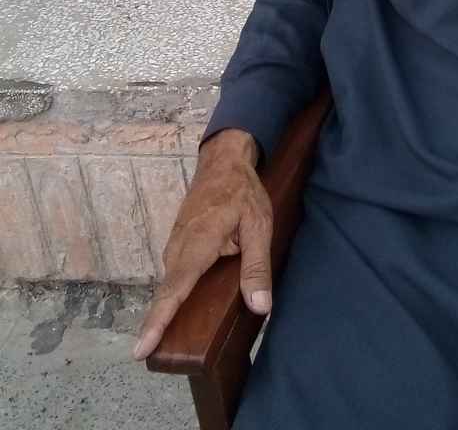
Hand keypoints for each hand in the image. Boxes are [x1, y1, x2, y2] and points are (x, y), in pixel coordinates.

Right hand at [133, 129, 272, 359]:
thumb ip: (257, 267)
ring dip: (164, 309)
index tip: (140, 349)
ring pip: (169, 283)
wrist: (223, 160)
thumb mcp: (259, 226)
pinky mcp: (176, 243)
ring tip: (157, 341)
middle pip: (166, 291)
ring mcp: (174, 243)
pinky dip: (172, 292)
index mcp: (199, 243)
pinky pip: (173, 273)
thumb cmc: (243, 193)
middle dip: (156, 324)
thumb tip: (260, 306)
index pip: (175, 289)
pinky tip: (176, 309)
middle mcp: (179, 246)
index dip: (158, 320)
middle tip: (147, 354)